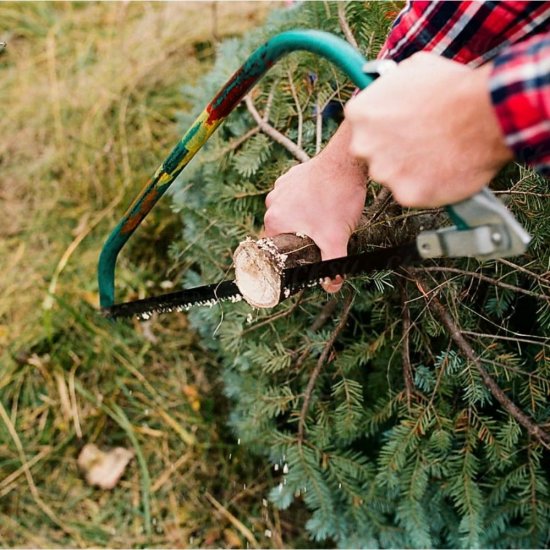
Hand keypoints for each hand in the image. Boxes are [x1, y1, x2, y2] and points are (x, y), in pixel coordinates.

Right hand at [264, 122, 367, 291]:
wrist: (346, 162)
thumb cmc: (336, 197)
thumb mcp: (335, 238)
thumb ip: (333, 265)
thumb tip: (332, 285)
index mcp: (274, 220)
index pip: (276, 248)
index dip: (292, 255)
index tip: (307, 254)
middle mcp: (272, 203)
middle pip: (284, 231)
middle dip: (301, 236)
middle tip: (320, 236)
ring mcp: (281, 187)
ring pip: (290, 213)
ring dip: (304, 218)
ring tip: (324, 216)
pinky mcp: (292, 175)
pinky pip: (297, 196)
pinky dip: (308, 201)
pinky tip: (324, 201)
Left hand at [345, 53, 512, 207]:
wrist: (486, 113)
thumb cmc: (453, 87)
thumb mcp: (411, 68)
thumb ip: (390, 85)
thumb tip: (389, 85)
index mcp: (360, 114)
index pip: (362, 126)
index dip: (384, 127)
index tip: (402, 126)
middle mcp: (364, 146)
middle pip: (373, 154)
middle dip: (392, 150)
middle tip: (420, 142)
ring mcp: (384, 172)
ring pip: (392, 176)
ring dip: (409, 169)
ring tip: (438, 154)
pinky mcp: (406, 194)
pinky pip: (413, 193)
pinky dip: (427, 186)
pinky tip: (445, 170)